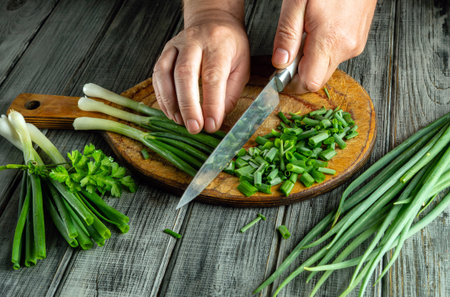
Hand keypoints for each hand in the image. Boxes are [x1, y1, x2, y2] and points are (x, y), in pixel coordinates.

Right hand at [152, 10, 249, 133]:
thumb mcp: (241, 67)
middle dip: (188, 105)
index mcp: (218, 45)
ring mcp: (175, 46)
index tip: (211, 125)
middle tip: (193, 127)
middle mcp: (194, 42)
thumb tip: (215, 120)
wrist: (212, 21)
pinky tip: (171, 112)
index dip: (211, 103)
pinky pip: (157, 76)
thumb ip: (230, 93)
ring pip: (165, 74)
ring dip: (171, 102)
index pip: (212, 76)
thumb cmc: (230, 47)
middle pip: (185, 74)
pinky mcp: (164, 53)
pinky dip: (162, 97)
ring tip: (180, 122)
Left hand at [272, 0, 376, 92]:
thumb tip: (280, 63)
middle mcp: (347, 47)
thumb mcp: (296, 2)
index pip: (310, 82)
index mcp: (331, 41)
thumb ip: (287, 35)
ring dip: (312, 57)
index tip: (280, 73)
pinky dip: (324, 48)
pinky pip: (337, 54)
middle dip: (300, 70)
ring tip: (306, 30)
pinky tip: (319, 28)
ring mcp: (356, 43)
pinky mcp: (360, 38)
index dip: (292, 81)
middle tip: (290, 49)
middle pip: (319, 77)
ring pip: (327, 66)